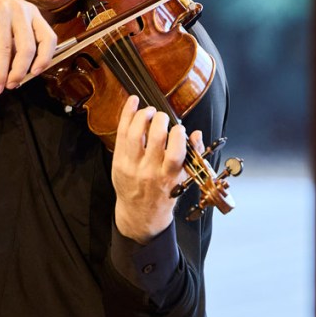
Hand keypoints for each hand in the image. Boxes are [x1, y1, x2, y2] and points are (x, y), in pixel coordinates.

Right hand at [0, 0, 57, 92]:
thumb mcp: (12, 22)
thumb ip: (19, 42)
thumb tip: (22, 73)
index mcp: (33, 13)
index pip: (48, 38)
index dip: (45, 58)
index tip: (36, 73)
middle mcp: (21, 11)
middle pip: (27, 47)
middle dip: (20, 71)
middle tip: (13, 85)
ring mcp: (3, 12)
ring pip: (5, 49)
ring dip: (1, 73)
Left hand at [111, 94, 203, 241]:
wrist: (140, 214)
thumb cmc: (164, 195)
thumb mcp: (183, 179)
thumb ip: (192, 155)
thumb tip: (196, 134)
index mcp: (168, 176)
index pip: (175, 151)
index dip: (178, 134)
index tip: (179, 129)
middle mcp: (149, 171)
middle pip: (155, 137)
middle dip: (161, 120)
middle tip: (163, 117)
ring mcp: (132, 166)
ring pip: (135, 133)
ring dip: (143, 115)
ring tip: (150, 111)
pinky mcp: (118, 162)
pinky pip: (121, 133)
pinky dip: (126, 115)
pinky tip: (133, 103)